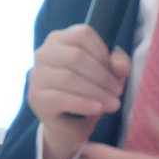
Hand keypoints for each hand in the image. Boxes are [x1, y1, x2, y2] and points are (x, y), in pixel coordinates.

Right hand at [27, 24, 131, 158]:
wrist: (69, 124)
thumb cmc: (88, 90)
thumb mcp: (108, 72)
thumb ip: (117, 63)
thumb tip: (122, 66)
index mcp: (60, 39)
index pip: (83, 34)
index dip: (102, 51)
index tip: (114, 70)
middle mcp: (44, 53)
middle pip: (76, 57)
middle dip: (102, 76)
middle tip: (118, 92)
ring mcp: (37, 75)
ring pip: (68, 78)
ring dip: (96, 92)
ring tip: (113, 104)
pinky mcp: (36, 98)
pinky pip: (60, 98)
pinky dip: (82, 104)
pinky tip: (97, 109)